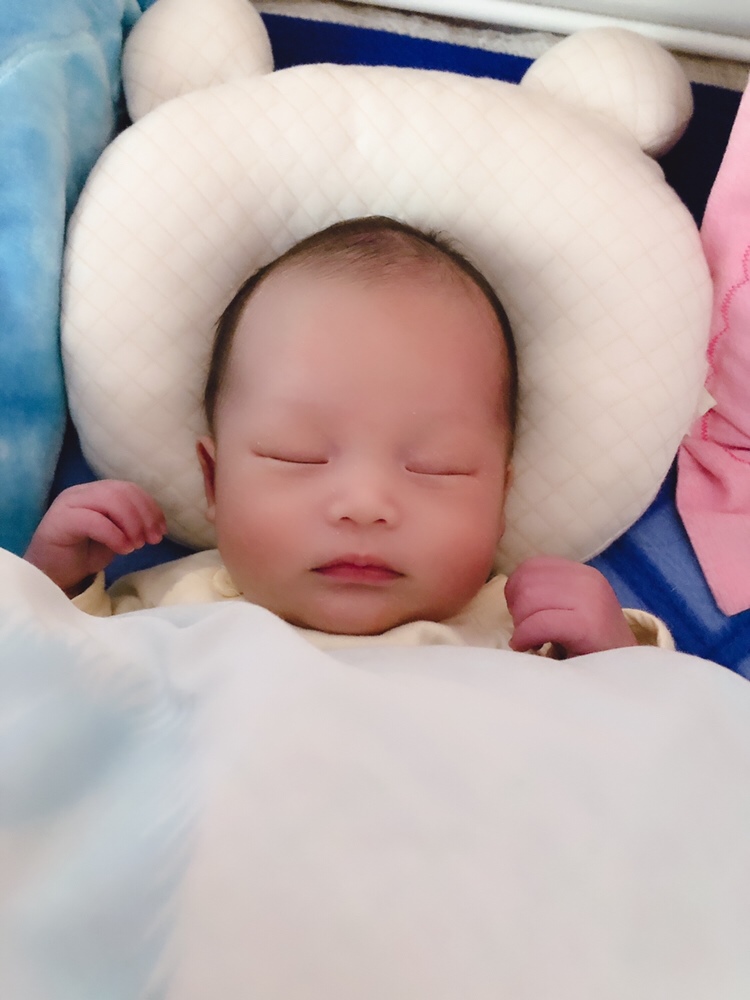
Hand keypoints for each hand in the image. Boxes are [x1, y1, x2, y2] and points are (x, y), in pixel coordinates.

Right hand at [24, 481, 166, 595]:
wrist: (51, 575)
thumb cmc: (83, 554)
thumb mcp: (116, 536)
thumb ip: (131, 523)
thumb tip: (156, 524)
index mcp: (96, 491)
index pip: (129, 488)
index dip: (150, 507)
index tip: (162, 530)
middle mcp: (82, 492)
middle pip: (122, 491)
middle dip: (144, 515)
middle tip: (152, 540)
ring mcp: (69, 503)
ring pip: (110, 500)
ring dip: (132, 523)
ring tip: (137, 545)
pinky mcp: (60, 520)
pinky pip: (94, 520)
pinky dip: (115, 535)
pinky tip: (124, 549)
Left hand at [505, 556, 636, 657]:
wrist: (626, 676)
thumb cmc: (590, 648)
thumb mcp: (571, 611)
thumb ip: (547, 594)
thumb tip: (511, 590)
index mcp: (583, 574)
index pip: (531, 567)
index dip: (515, 591)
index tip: (520, 614)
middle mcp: (589, 581)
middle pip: (526, 583)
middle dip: (516, 610)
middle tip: (527, 633)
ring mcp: (591, 601)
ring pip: (529, 600)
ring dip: (521, 625)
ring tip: (532, 642)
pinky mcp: (588, 625)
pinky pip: (539, 623)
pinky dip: (525, 637)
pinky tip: (530, 648)